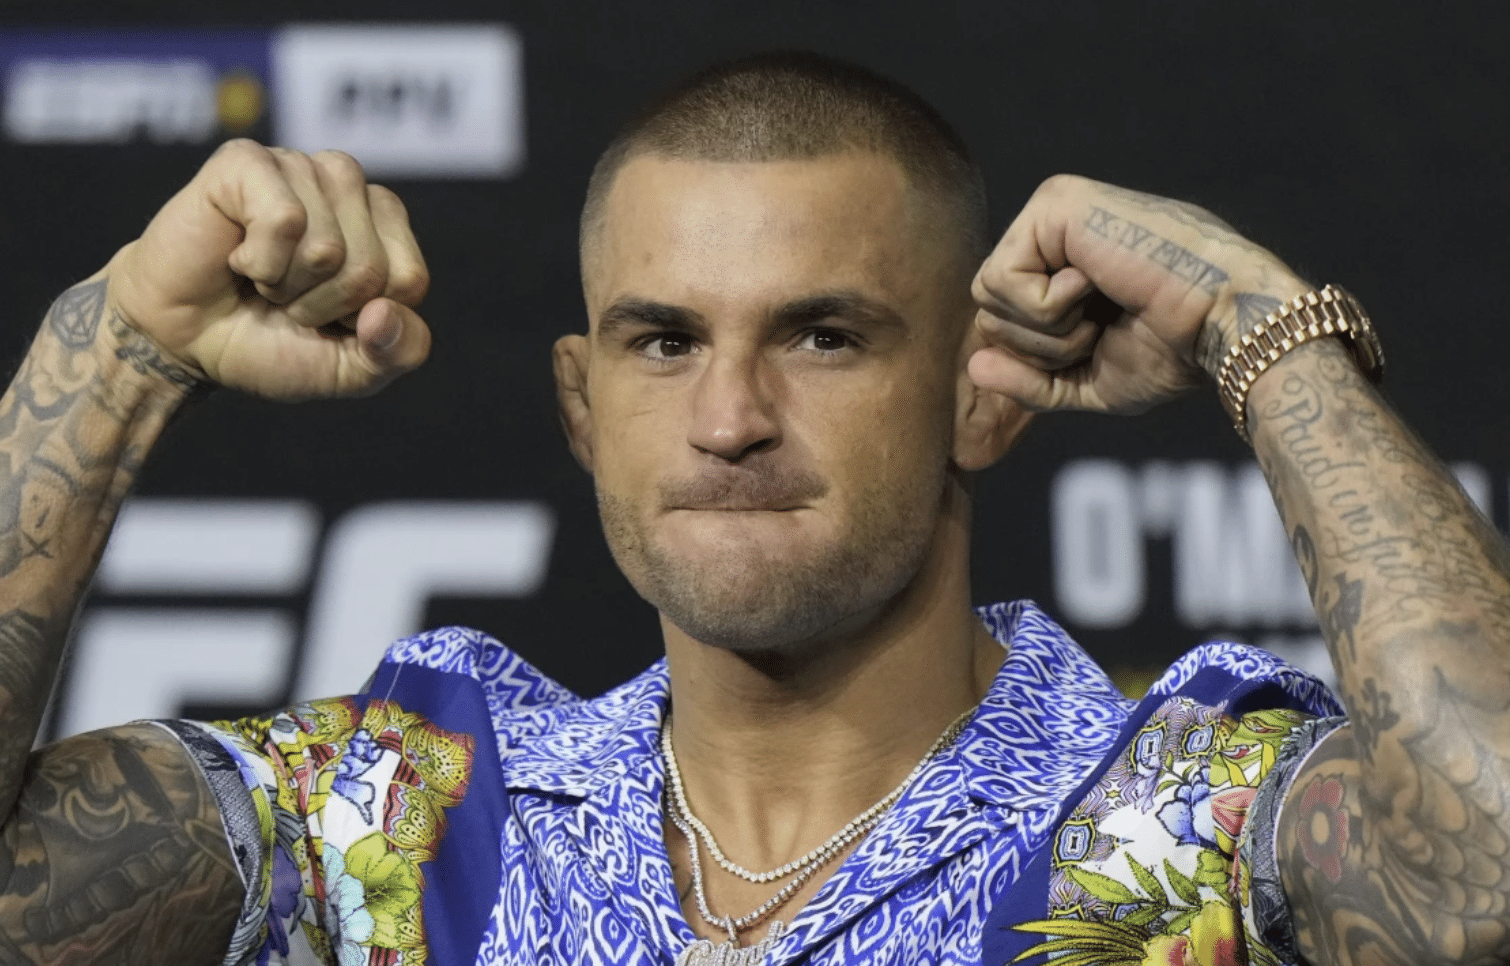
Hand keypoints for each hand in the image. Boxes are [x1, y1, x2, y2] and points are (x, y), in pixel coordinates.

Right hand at [103, 139, 430, 399]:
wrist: (182, 341)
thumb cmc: (270, 343)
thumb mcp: (351, 368)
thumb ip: (399, 352)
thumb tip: (384, 313)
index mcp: (386, 225)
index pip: (408, 281)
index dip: (361, 318)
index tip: (324, 314)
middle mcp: (348, 186)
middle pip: (369, 267)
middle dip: (320, 305)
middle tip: (282, 297)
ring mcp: (299, 166)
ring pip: (328, 246)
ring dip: (287, 284)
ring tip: (262, 276)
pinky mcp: (247, 161)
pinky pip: (284, 220)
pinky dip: (259, 260)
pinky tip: (238, 255)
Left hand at [968, 174, 1308, 413]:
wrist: (1220, 326)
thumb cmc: (1170, 353)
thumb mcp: (1086, 382)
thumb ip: (1028, 380)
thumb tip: (974, 365)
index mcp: (1056, 267)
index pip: (998, 324)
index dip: (1040, 358)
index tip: (1102, 343)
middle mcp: (1048, 233)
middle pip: (985, 312)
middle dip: (1041, 345)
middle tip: (1103, 325)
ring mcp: (1049, 212)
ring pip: (987, 299)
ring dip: (1049, 329)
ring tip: (1103, 306)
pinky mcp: (1052, 204)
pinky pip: (1001, 281)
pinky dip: (1049, 307)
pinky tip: (1097, 283)